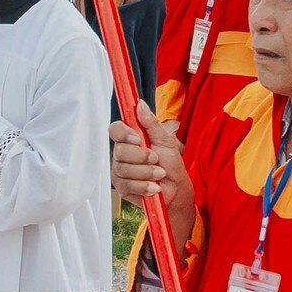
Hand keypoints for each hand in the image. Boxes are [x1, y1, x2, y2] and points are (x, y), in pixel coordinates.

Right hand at [110, 114, 193, 243]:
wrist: (176, 187)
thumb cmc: (170, 162)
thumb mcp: (165, 139)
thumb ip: (151, 123)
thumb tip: (140, 104)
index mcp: (130, 138)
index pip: (115, 130)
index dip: (123, 133)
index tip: (137, 138)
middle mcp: (121, 154)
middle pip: (119, 151)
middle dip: (141, 156)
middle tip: (156, 158)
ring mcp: (120, 171)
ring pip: (124, 169)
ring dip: (147, 172)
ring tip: (160, 173)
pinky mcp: (122, 188)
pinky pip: (128, 185)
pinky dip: (145, 186)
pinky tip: (154, 186)